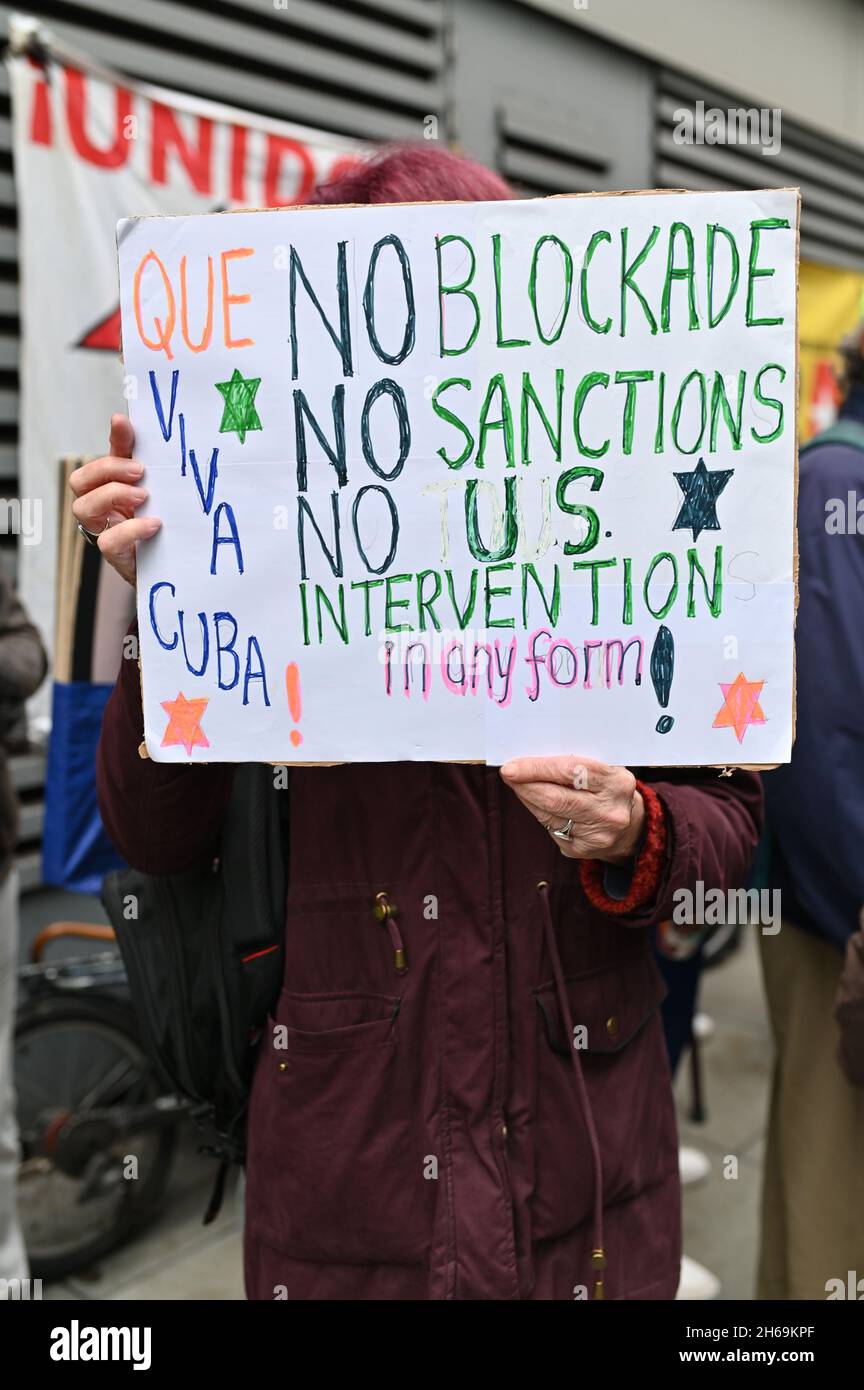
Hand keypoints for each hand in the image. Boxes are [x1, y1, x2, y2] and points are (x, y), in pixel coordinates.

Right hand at [69, 415, 160, 587]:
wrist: (177, 566)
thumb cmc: (163, 525)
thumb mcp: (158, 490)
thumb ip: (145, 461)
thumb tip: (133, 423)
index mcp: (110, 487)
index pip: (102, 458)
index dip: (111, 439)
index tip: (123, 423)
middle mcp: (101, 507)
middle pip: (79, 481)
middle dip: (107, 470)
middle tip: (139, 473)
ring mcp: (104, 531)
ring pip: (83, 508)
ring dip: (112, 496)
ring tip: (144, 497)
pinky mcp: (116, 556)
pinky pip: (107, 542)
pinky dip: (131, 530)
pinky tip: (153, 524)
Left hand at [500, 754, 644, 863]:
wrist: (631, 827)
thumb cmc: (608, 789)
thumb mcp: (604, 769)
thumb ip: (575, 764)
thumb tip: (530, 758)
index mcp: (617, 783)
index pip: (571, 771)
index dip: (538, 768)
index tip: (512, 765)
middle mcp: (609, 811)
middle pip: (556, 798)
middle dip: (526, 784)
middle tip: (508, 774)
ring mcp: (597, 835)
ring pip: (549, 815)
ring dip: (528, 797)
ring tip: (517, 784)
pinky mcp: (582, 850)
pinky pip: (550, 829)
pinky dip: (538, 812)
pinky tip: (533, 802)